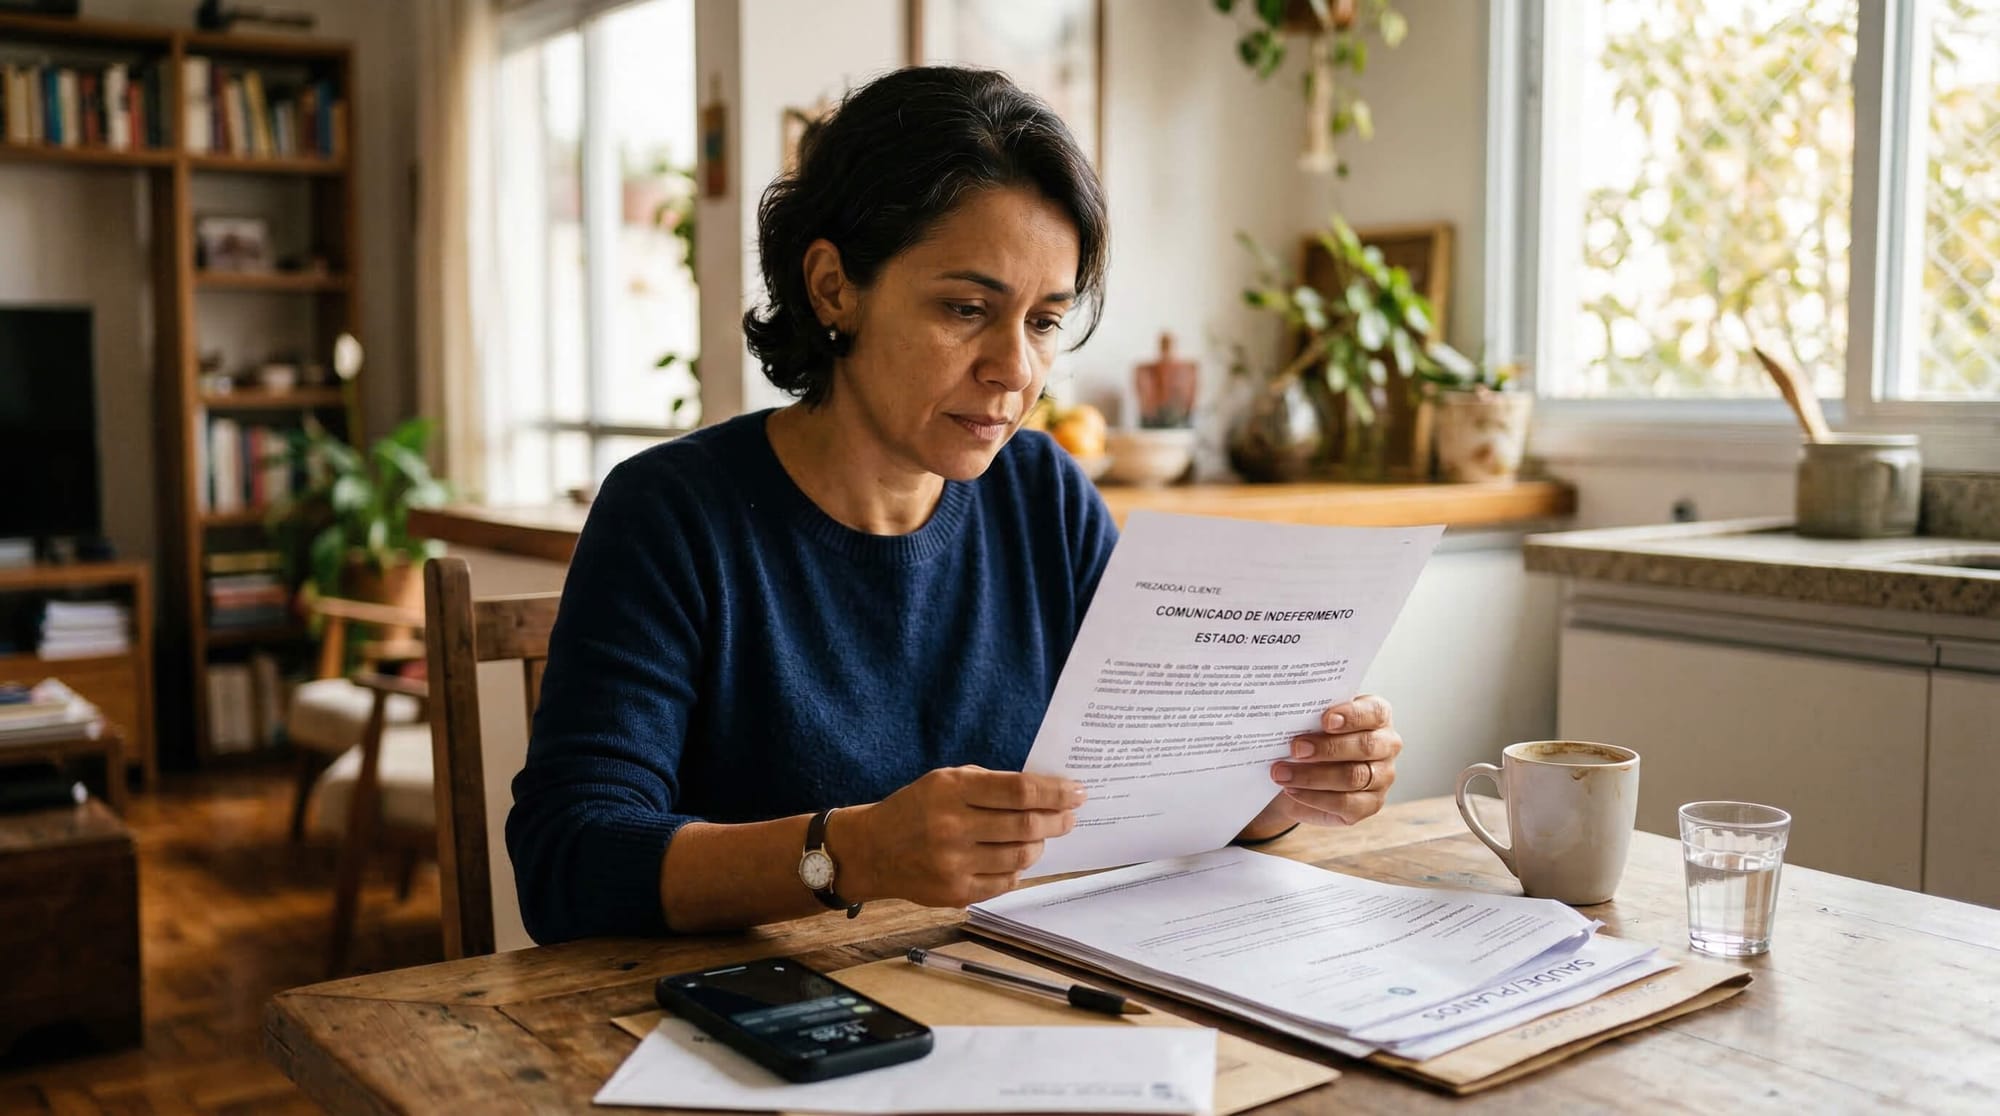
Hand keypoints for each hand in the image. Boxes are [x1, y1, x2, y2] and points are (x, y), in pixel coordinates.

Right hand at [836, 766, 1084, 907]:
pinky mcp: (954, 893)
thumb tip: (1044, 792)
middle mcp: (952, 828)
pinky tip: (1015, 858)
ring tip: (1041, 836)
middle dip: (1057, 820)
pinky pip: (1005, 883)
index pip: (1019, 790)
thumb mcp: (945, 780)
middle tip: (1069, 816)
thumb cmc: (916, 809)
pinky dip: (1018, 869)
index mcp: (951, 791)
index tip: (1076, 791)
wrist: (872, 850)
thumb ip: (990, 784)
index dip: (1055, 791)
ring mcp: (953, 864)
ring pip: (1020, 857)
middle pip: (1026, 826)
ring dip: (1039, 845)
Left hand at [1242, 694, 1399, 835]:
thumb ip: (1310, 716)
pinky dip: (1315, 797)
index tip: (1325, 720)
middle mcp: (1387, 745)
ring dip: (1313, 776)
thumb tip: (1290, 717)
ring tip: (1282, 773)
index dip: (1351, 716)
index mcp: (1377, 716)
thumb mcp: (1311, 722)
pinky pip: (1346, 803)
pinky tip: (1293, 790)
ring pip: (1353, 777)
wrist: (1302, 773)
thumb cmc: (1312, 738)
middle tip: (1296, 749)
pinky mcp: (1370, 804)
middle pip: (1365, 747)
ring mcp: (1382, 777)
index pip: (1374, 712)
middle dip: (1327, 748)